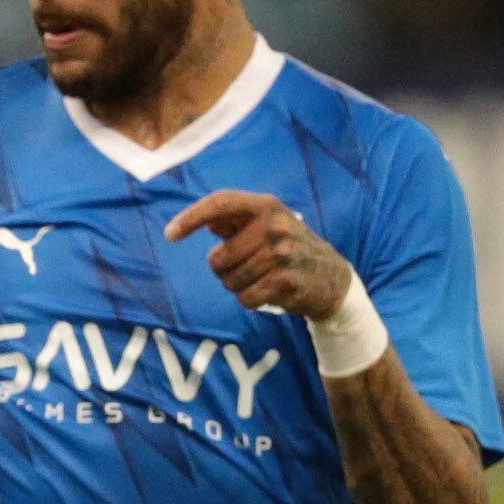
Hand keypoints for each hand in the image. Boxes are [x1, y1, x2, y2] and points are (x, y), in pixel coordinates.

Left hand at [162, 190, 355, 323]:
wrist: (333, 277)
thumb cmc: (291, 248)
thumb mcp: (269, 224)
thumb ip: (236, 221)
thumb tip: (204, 221)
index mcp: (266, 206)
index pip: (220, 203)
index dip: (192, 217)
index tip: (170, 234)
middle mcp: (274, 226)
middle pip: (218, 258)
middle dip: (224, 270)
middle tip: (245, 268)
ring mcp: (281, 254)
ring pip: (230, 281)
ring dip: (238, 286)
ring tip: (260, 279)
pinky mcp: (285, 282)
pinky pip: (245, 298)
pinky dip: (250, 300)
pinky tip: (267, 292)